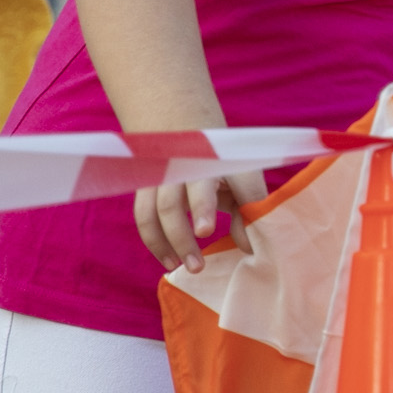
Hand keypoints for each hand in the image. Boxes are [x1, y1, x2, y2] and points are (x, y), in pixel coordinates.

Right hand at [134, 171, 269, 273]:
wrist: (188, 126)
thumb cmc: (224, 160)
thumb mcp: (243, 177)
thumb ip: (249, 210)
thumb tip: (248, 248)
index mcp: (213, 160)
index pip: (207, 185)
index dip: (204, 208)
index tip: (204, 232)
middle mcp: (182, 166)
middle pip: (172, 203)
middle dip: (181, 238)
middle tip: (196, 267)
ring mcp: (160, 175)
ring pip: (152, 212)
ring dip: (163, 243)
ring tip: (178, 267)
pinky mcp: (146, 184)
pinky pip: (143, 214)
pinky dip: (152, 239)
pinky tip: (167, 258)